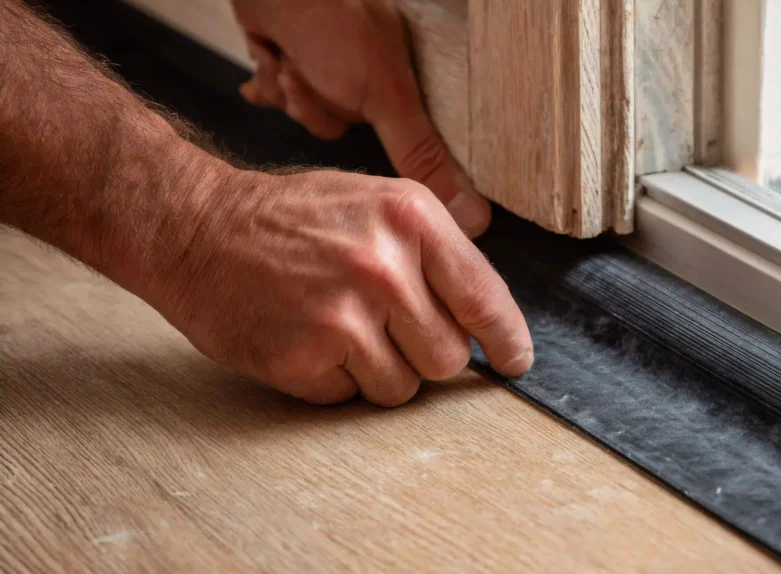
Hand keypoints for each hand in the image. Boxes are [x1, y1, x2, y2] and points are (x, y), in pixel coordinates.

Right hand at [154, 167, 532, 405]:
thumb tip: (488, 312)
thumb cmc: (292, 217)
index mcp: (410, 218)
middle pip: (448, 357)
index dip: (507, 339)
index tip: (515, 360)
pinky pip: (350, 398)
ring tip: (341, 328)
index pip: (484, 298)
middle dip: (426, 353)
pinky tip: (310, 340)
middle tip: (387, 327)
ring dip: (380, 371)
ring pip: (403, 387)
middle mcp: (382, 266)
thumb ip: (435, 248)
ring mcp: (342, 316)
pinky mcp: (303, 358)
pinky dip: (336, 381)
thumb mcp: (375, 201)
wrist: (197, 229)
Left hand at [230, 0, 491, 236]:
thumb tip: (473, 214)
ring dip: (293, 92)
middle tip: (317, 75)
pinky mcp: (294, 60)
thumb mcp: (388, 96)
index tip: (364, 114)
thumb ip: (423, 156)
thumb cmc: (333, 18)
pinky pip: (283, 95)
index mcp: (405, 73)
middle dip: (322, 107)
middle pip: (348, 126)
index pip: (404, 135)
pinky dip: (271, 80)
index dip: (381, 132)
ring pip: (312, 115)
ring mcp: (331, 64)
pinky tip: (274, 56)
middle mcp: (371, 70)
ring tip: (291, 58)